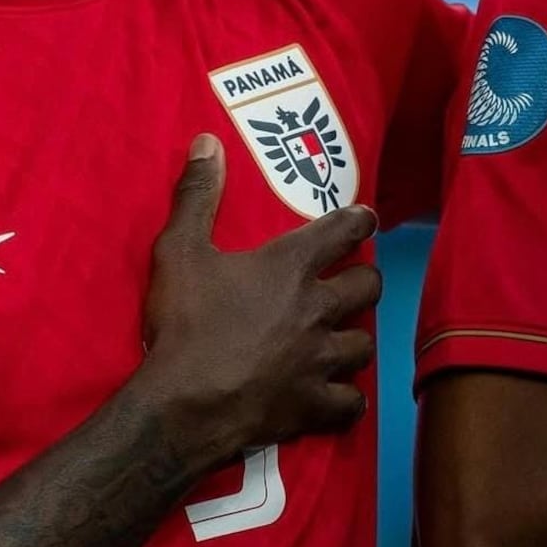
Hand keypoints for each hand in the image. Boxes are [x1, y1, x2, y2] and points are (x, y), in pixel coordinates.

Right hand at [141, 134, 380, 448]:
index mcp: (289, 267)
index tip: (366, 217)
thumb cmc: (184, 322)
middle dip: (364, 278)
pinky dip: (346, 395)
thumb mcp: (178, 249)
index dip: (359, 220)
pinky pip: (351, 401)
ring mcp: (321, 361)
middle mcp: (317, 309)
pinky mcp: (316, 405)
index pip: (342, 231)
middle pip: (368, 286)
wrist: (184, 403)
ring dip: (355, 336)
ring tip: (342, 335)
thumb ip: (196, 195)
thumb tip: (208, 141)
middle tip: (350, 279)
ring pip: (364, 344)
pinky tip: (337, 393)